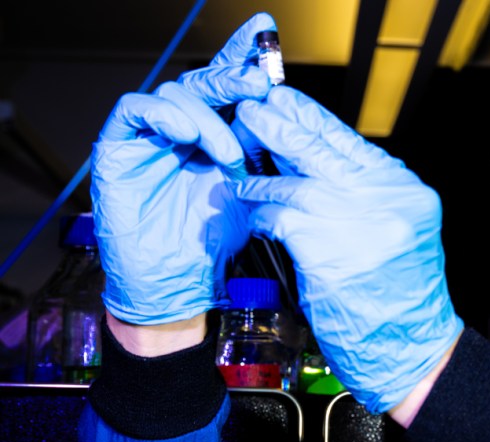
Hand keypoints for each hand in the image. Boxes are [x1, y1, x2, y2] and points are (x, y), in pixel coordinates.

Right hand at [90, 13, 275, 324]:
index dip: (243, 56)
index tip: (266, 34)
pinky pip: (135, 109)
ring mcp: (150, 135)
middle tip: (258, 81)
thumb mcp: (253, 194)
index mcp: (213, 134)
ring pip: (175, 93)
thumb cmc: (210, 241)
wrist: (175, 280)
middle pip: (204, 82)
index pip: (228, 85)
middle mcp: (181, 128)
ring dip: (207, 116)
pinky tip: (186, 133)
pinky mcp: (118, 146)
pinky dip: (163, 114)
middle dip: (232, 77)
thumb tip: (291, 122)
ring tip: (229, 152)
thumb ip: (265, 159)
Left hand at [232, 86, 463, 412]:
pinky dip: (262, 215)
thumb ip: (369, 196)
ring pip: (296, 184)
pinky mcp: (329, 255)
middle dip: (280, 128)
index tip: (283, 102)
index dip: (310, 117)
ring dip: (261, 179)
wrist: (411, 350)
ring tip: (241, 175)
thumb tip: (318, 162)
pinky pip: (282, 220)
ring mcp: (359, 226)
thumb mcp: (400, 232)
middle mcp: (387, 201)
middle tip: (250, 112)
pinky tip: (253, 215)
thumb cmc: (402, 298)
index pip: (350, 141)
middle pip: (322, 150)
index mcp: (406, 192)